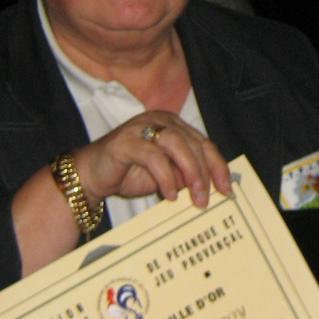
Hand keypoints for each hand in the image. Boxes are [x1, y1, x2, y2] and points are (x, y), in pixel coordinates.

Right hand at [73, 111, 230, 207]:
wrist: (90, 176)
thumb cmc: (129, 174)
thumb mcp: (165, 176)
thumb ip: (185, 175)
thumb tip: (211, 187)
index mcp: (173, 125)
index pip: (203, 143)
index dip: (218, 166)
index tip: (227, 189)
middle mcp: (160, 120)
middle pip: (193, 143)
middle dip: (205, 172)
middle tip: (207, 198)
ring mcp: (142, 127)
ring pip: (177, 144)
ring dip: (190, 172)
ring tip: (194, 196)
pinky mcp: (126, 140)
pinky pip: (153, 156)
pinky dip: (164, 176)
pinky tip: (167, 195)